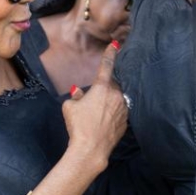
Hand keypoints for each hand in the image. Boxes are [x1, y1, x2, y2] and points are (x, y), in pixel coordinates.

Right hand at [62, 43, 127, 167]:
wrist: (91, 149)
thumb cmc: (78, 126)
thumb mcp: (69, 107)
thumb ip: (76, 96)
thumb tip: (78, 91)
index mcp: (102, 87)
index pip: (107, 66)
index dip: (110, 54)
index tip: (115, 45)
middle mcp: (116, 95)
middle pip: (111, 86)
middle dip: (102, 90)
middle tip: (91, 102)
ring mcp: (123, 109)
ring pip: (116, 99)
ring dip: (108, 103)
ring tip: (95, 116)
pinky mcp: (126, 122)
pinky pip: (119, 112)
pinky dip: (112, 115)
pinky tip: (102, 124)